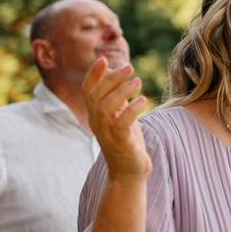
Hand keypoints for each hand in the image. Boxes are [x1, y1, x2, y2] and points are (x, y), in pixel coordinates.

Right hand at [82, 57, 149, 182]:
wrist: (129, 173)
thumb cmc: (126, 142)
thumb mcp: (119, 116)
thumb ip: (116, 97)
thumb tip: (115, 72)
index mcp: (95, 115)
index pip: (87, 91)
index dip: (93, 75)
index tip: (103, 59)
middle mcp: (97, 123)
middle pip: (97, 95)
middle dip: (111, 78)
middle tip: (129, 67)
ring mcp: (106, 133)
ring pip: (107, 107)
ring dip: (122, 91)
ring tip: (137, 81)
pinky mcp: (120, 142)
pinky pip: (122, 123)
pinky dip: (132, 109)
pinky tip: (143, 101)